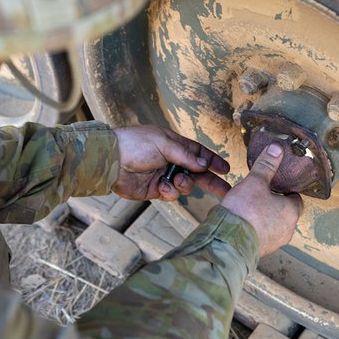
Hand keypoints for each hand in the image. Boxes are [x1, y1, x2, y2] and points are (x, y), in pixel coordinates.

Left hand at [112, 125, 230, 201]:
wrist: (112, 160)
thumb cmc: (136, 144)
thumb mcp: (163, 143)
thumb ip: (185, 156)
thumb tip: (204, 165)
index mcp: (175, 145)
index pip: (199, 154)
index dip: (212, 161)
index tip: (226, 169)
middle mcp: (172, 161)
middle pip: (197, 173)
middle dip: (211, 181)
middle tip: (225, 190)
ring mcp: (164, 176)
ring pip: (185, 186)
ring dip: (184, 185)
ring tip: (176, 181)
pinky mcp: (155, 190)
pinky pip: (171, 194)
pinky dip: (170, 192)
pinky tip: (162, 187)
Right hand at [221, 143, 302, 256]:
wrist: (229, 242)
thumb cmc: (245, 212)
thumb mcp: (255, 182)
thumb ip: (266, 165)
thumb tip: (277, 149)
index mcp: (291, 211)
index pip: (296, 198)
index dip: (285, 190)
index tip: (275, 185)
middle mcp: (288, 229)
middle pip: (285, 212)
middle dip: (274, 204)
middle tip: (260, 195)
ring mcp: (275, 242)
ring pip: (274, 225)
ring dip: (264, 217)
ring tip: (248, 208)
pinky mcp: (262, 250)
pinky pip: (262, 236)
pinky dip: (256, 229)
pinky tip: (243, 222)